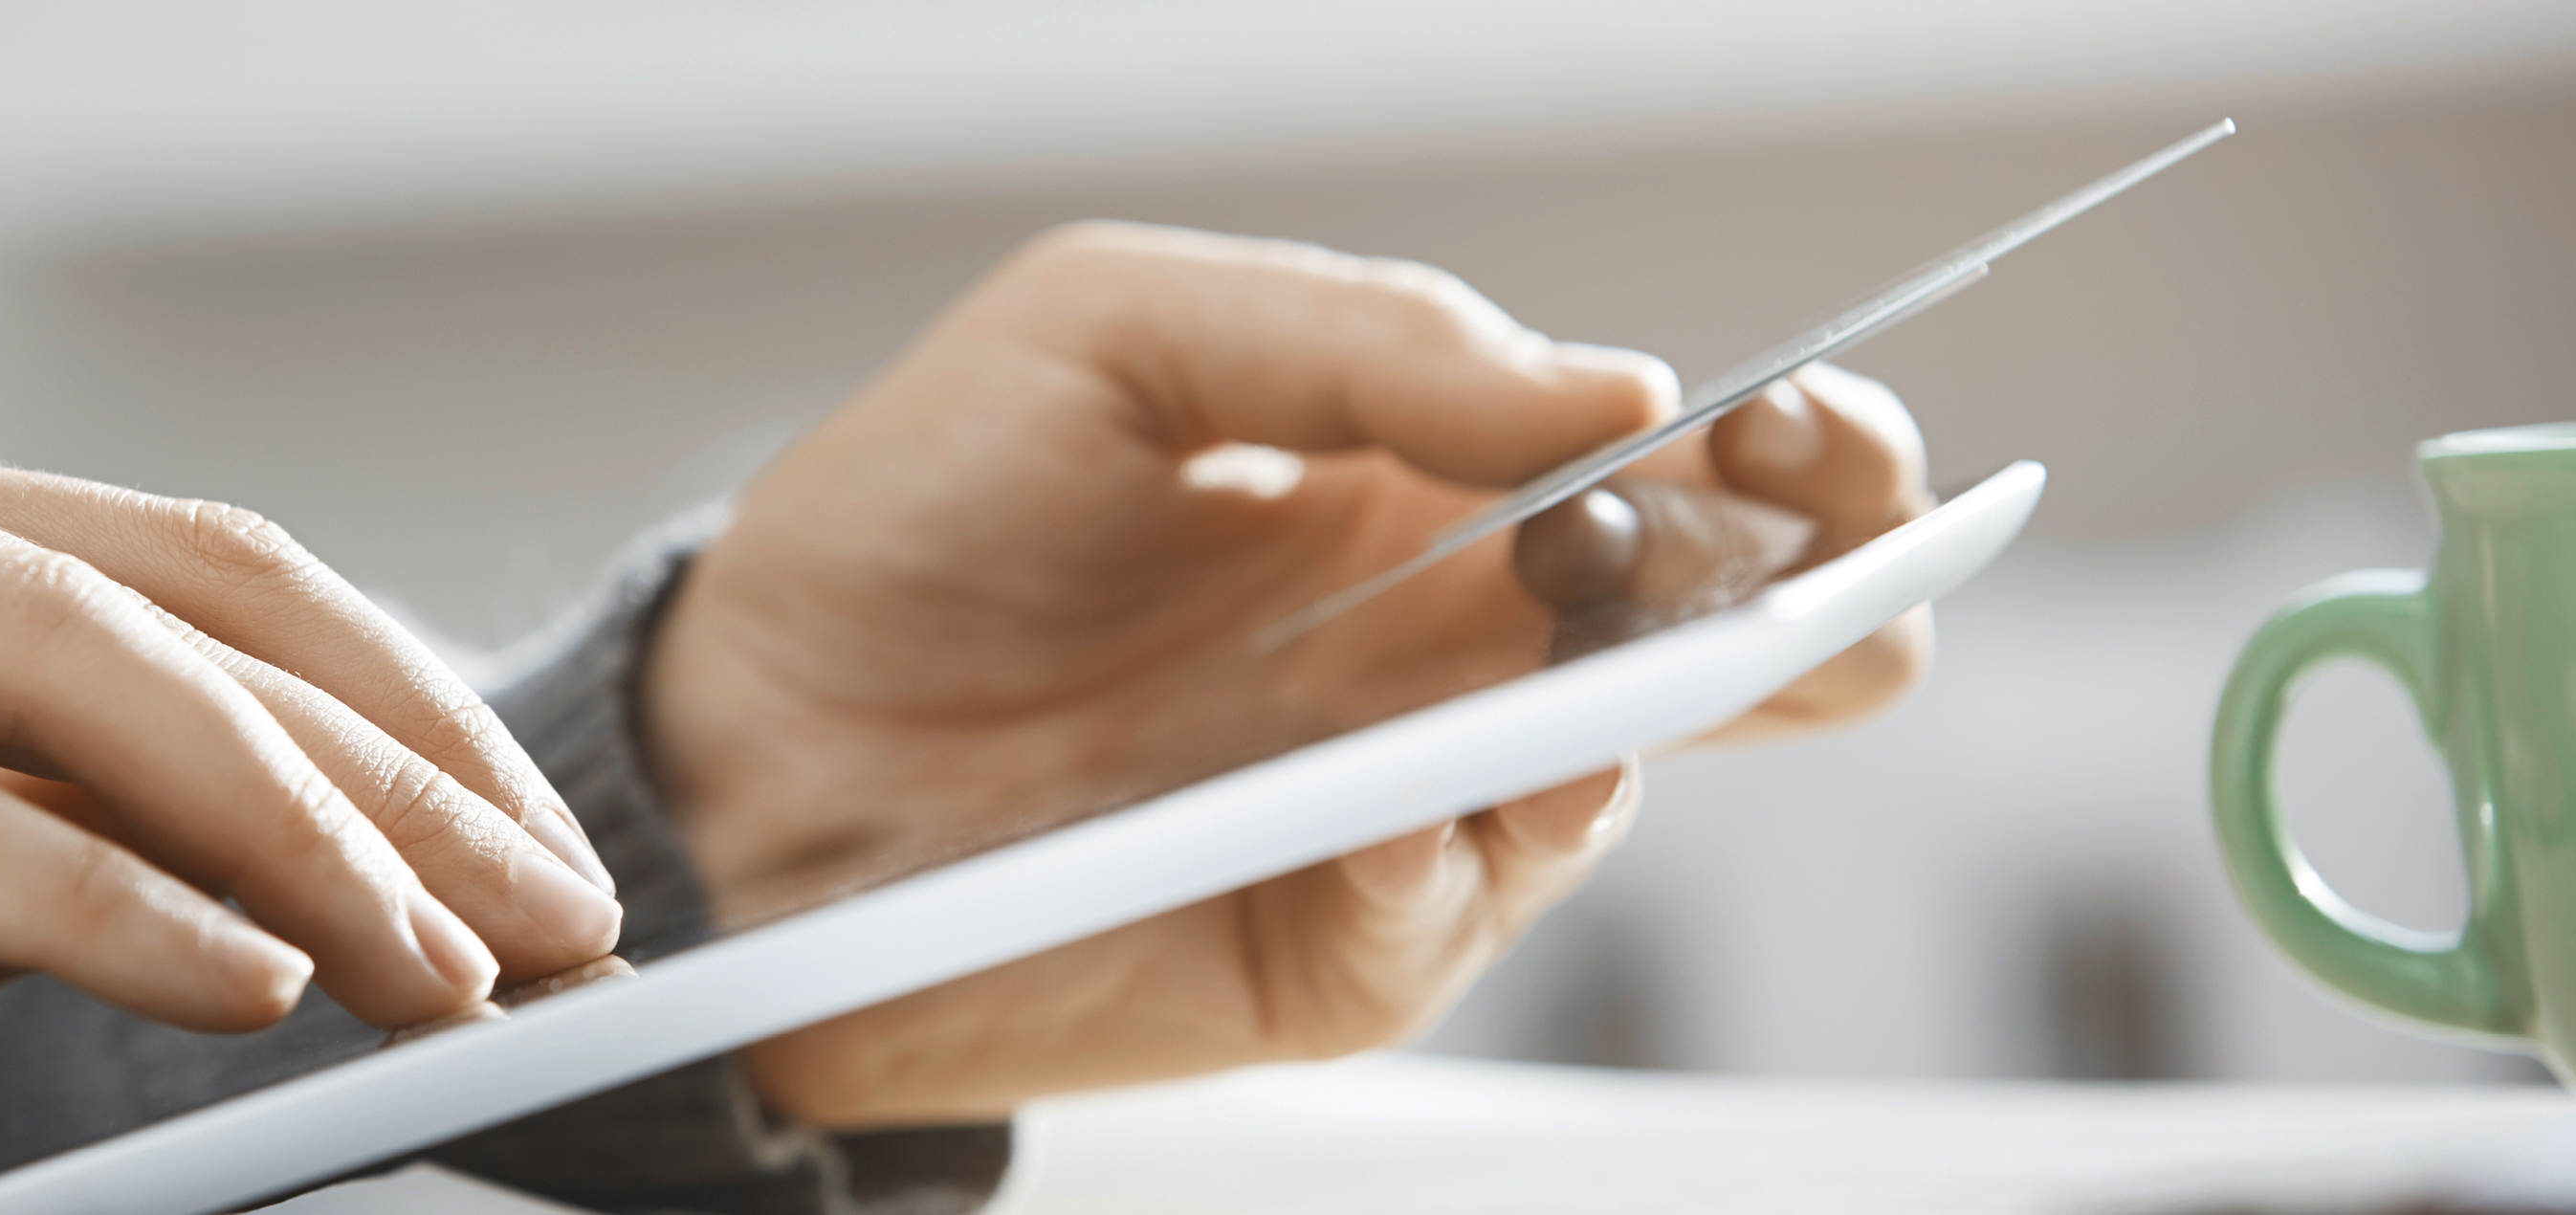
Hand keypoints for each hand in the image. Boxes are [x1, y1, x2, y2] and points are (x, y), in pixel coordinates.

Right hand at [0, 382, 620, 1210]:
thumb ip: (7, 848)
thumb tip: (271, 881)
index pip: (159, 559)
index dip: (379, 699)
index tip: (525, 848)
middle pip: (144, 594)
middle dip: (387, 764)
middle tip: (549, 918)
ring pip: (44, 663)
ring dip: (290, 829)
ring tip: (435, 969)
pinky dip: (101, 904)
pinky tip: (247, 987)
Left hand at [641, 223, 1932, 1126]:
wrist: (747, 744)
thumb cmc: (918, 522)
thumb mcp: (1114, 333)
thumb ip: (1367, 338)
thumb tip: (1617, 399)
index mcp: (1433, 485)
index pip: (1689, 464)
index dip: (1796, 445)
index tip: (1799, 425)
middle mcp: (1452, 649)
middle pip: (1737, 642)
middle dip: (1828, 598)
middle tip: (1804, 562)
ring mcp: (1404, 806)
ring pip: (1614, 785)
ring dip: (1613, 727)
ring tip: (1539, 683)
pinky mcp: (1328, 949)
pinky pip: (1446, 921)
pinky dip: (1428, 868)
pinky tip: (1364, 823)